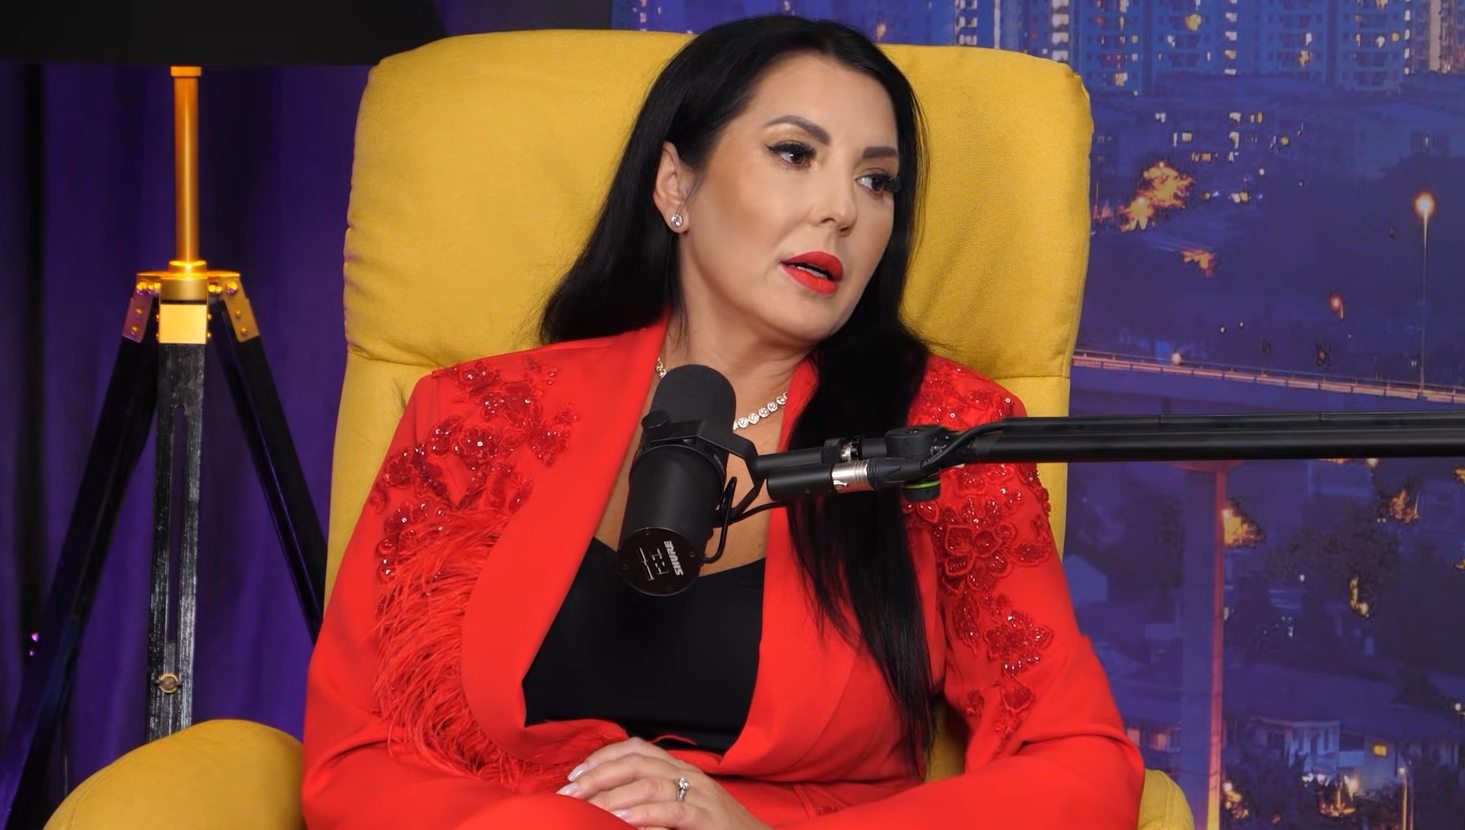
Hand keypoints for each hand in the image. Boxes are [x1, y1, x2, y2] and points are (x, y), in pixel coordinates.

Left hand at [557, 738, 771, 829]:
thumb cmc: (716, 826)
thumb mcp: (682, 803)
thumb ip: (652, 797)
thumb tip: (610, 800)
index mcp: (680, 768)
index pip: (636, 748)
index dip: (602, 756)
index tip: (575, 773)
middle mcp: (689, 774)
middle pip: (636, 762)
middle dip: (597, 775)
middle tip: (570, 792)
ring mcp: (700, 794)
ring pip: (649, 784)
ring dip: (612, 796)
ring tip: (587, 808)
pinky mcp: (707, 818)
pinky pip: (671, 810)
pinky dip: (642, 815)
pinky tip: (621, 821)